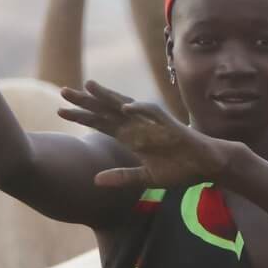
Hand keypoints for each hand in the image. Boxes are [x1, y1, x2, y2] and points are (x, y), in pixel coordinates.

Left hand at [59, 81, 233, 188]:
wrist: (208, 166)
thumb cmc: (180, 169)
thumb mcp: (146, 177)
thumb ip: (122, 177)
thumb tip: (95, 180)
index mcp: (131, 137)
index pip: (101, 123)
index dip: (81, 117)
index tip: (60, 112)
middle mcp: (139, 125)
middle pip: (107, 110)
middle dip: (86, 101)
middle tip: (63, 91)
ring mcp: (153, 123)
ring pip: (126, 105)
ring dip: (108, 96)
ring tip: (89, 86)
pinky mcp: (170, 125)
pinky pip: (153, 114)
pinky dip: (140, 110)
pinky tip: (124, 108)